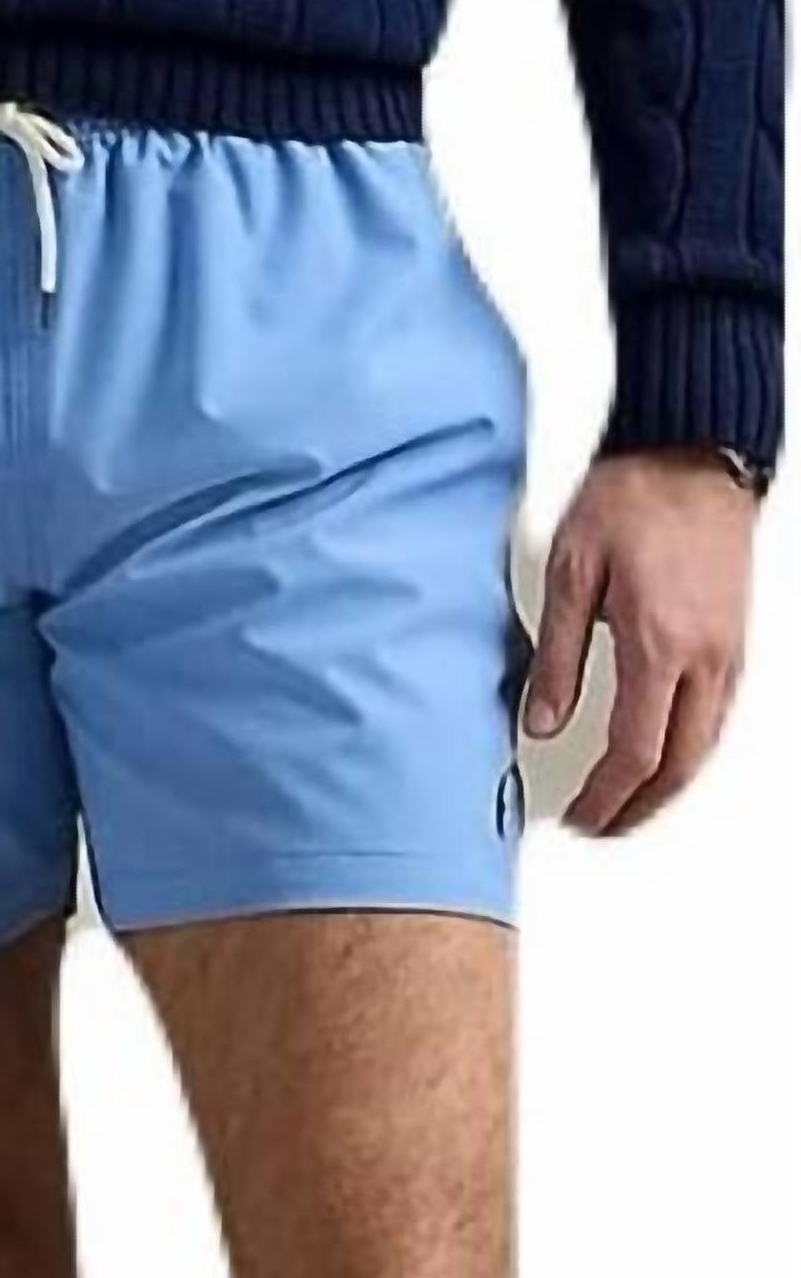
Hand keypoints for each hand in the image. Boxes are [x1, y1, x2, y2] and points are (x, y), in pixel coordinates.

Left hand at [523, 452, 756, 834]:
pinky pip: (719, 717)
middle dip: (638, 809)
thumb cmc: (636, 494)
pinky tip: (669, 754)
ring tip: (629, 804)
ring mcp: (729, 651)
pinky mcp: (738, 638)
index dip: (604, 797)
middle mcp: (705, 657)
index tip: (578, 816)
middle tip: (601, 826)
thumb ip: (556, 656)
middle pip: (678, 766)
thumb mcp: (572, 571)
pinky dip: (691, 752)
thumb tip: (539, 721)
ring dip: (667, 787)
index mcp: (659, 645)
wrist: (694, 450)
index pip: (634, 752)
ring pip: (706, 747)